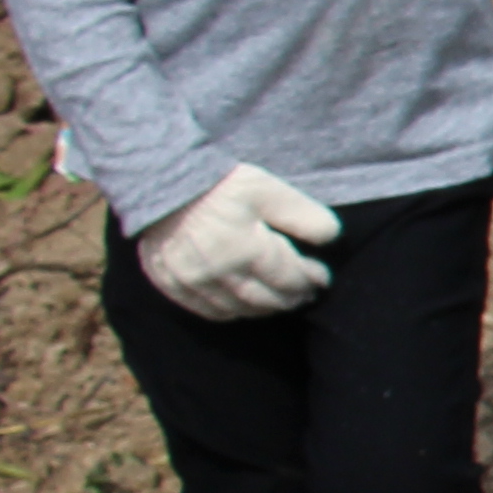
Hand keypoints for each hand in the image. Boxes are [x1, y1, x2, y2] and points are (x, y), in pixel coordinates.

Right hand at [135, 165, 340, 323]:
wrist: (160, 181)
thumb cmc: (221, 184)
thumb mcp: (270, 190)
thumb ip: (304, 216)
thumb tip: (332, 239)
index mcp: (247, 251)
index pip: (290, 280)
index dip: (311, 281)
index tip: (321, 277)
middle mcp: (219, 274)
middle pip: (267, 301)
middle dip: (291, 298)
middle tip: (304, 292)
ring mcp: (192, 283)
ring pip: (240, 310)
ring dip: (265, 308)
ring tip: (280, 298)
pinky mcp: (170, 284)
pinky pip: (209, 312)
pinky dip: (232, 311)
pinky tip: (243, 303)